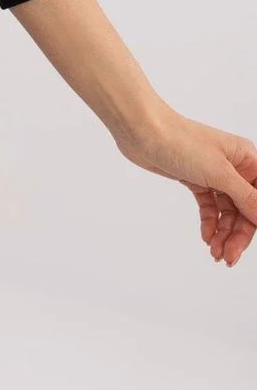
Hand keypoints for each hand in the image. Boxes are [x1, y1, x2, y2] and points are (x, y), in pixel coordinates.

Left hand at [112, 106, 256, 266]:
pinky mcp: (196, 180)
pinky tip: (206, 237)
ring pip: (227, 211)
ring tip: (216, 253)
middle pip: (244, 208)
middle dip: (238, 234)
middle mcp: (233, 167)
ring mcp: (214, 174)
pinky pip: (209, 207)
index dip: (255, 221)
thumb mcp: (220, 173)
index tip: (247, 244)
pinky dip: (209, 223)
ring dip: (223, 233)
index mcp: (246, 158)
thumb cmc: (181, 141)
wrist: (143, 132)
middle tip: (229, 257)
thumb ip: (246, 197)